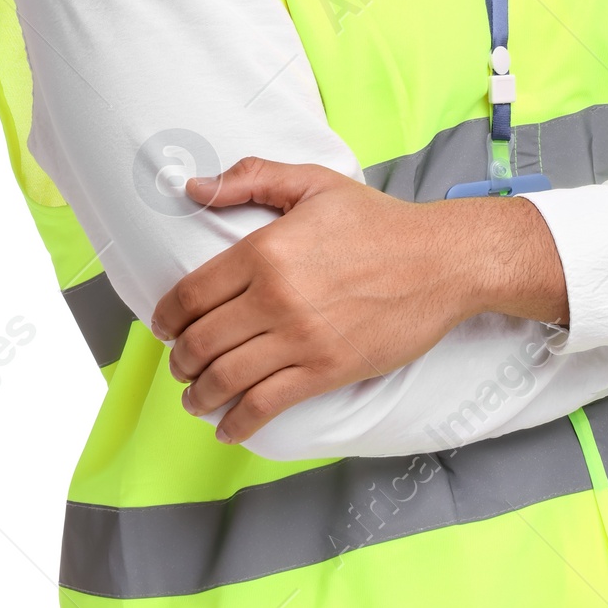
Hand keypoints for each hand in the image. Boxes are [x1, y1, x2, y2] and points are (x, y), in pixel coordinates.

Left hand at [150, 157, 567, 444]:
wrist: (442, 260)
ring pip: (225, 379)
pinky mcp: (327, 370)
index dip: (166, 317)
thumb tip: (193, 187)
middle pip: (200, 341)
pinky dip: (237, 423)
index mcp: (265, 250)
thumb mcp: (314, 183)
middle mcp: (276, 297)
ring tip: (195, 398)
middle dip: (179, 360)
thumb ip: (251, 178)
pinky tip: (227, 429)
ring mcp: (301, 338)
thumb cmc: (378, 221)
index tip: (164, 327)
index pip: (190, 294)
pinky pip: (266, 405)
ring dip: (198, 395)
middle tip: (180, 364)